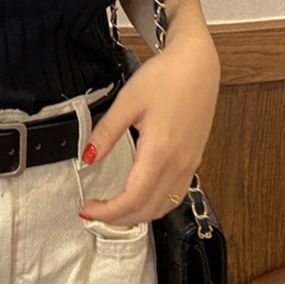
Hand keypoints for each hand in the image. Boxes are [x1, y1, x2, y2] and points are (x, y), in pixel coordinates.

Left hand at [78, 35, 219, 226]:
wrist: (197, 64)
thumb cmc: (166, 77)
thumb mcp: (127, 101)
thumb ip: (106, 133)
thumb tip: (87, 157)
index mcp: (160, 150)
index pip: (133, 198)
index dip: (108, 212)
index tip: (88, 209)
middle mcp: (179, 163)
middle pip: (149, 210)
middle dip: (118, 219)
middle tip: (94, 211)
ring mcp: (190, 163)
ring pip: (164, 206)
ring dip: (137, 215)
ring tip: (112, 208)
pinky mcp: (194, 159)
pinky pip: (175, 194)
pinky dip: (155, 205)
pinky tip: (140, 196)